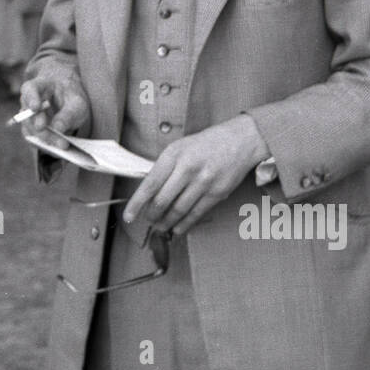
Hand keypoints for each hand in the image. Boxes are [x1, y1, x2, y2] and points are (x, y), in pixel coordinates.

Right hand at [20, 72, 88, 148]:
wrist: (67, 98)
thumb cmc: (70, 96)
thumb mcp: (77, 102)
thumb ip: (68, 114)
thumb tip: (57, 129)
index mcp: (36, 87)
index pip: (29, 90)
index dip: (31, 99)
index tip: (35, 107)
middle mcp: (27, 103)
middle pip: (29, 117)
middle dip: (43, 130)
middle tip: (59, 140)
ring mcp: (27, 118)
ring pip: (30, 131)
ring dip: (46, 141)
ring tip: (63, 146)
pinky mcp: (32, 132)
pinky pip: (35, 141)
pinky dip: (47, 146)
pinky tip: (59, 150)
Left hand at [124, 115, 266, 236]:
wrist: (240, 140)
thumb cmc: (205, 144)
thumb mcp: (179, 147)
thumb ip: (164, 168)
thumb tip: (149, 192)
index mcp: (174, 154)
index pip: (150, 184)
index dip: (137, 203)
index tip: (129, 215)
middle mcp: (188, 168)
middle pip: (162, 200)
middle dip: (152, 215)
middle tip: (148, 220)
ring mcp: (204, 182)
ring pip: (178, 210)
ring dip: (166, 222)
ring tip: (160, 226)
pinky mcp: (217, 193)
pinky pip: (196, 213)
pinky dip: (184, 224)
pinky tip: (177, 228)